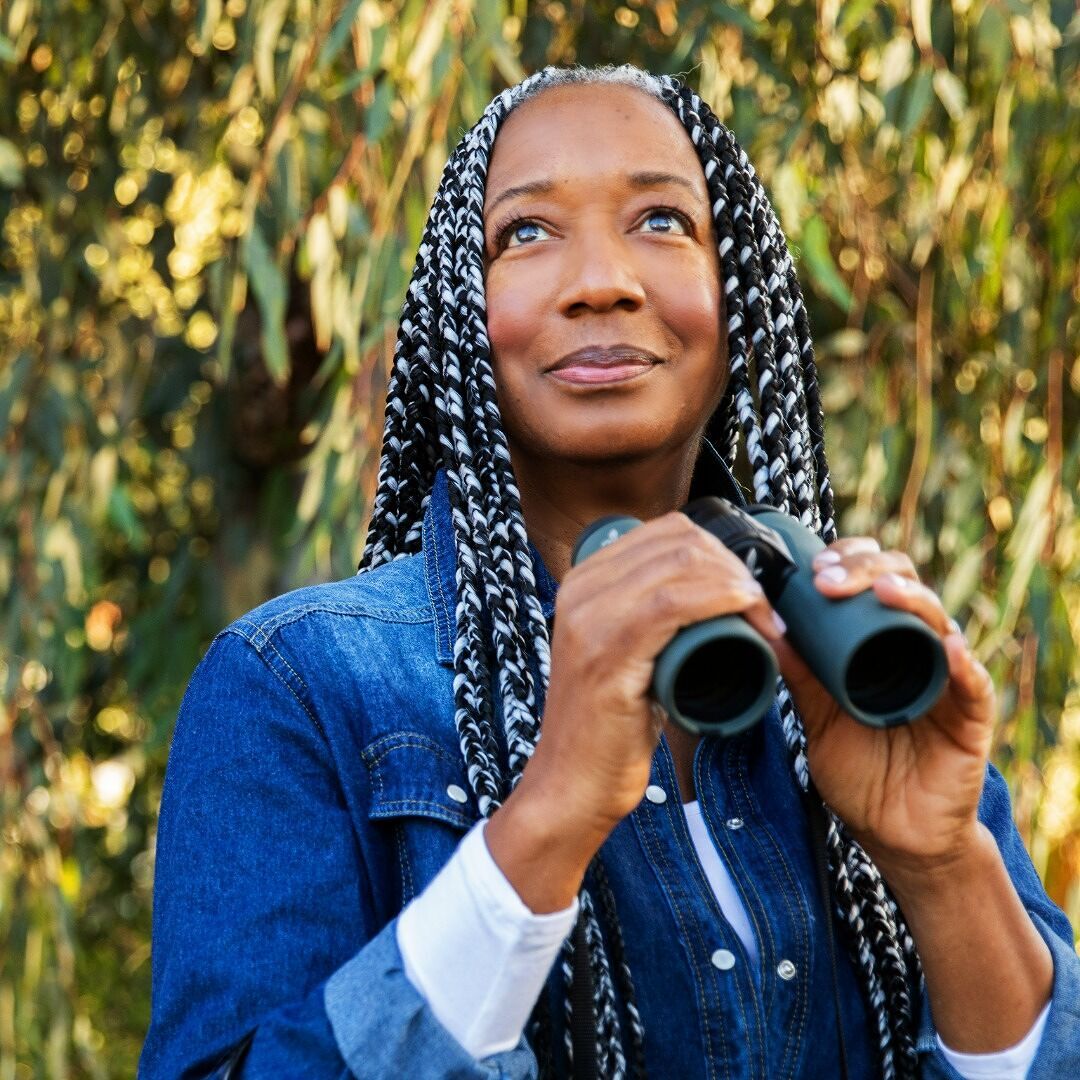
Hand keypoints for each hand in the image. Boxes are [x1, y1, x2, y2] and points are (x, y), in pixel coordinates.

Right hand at [485, 512, 782, 910]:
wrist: (571, 787)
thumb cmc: (610, 727)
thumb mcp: (624, 653)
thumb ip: (649, 618)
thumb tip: (709, 592)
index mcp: (584, 580)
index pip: (666, 531)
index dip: (721, 549)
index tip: (752, 588)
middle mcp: (579, 590)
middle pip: (677, 542)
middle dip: (736, 566)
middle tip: (766, 609)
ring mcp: (587, 621)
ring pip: (679, 566)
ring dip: (738, 584)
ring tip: (765, 619)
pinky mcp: (604, 656)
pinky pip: (670, 606)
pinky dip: (719, 600)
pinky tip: (746, 612)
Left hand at [775, 537, 995, 873]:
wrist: (890, 834)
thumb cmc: (857, 771)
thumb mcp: (817, 715)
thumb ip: (799, 674)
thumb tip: (764, 625)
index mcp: (880, 641)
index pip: (873, 579)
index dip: (849, 561)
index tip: (813, 567)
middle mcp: (916, 648)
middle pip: (905, 585)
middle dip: (868, 570)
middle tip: (829, 579)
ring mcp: (947, 679)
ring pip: (940, 622)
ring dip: (912, 599)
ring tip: (883, 591)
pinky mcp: (972, 716)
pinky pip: (973, 682)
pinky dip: (960, 661)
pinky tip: (945, 646)